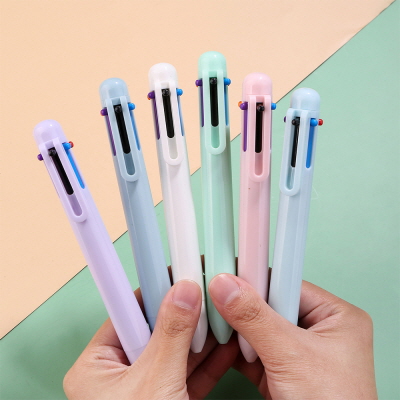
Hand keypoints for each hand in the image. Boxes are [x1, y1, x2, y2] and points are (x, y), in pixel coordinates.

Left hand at [64, 280, 238, 399]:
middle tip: (208, 289)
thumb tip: (183, 290)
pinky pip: (187, 371)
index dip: (154, 290)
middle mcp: (117, 373)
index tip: (178, 271)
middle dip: (185, 312)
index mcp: (96, 365)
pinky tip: (225, 342)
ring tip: (221, 311)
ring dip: (200, 334)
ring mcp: (143, 387)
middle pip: (155, 328)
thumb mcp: (154, 384)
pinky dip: (206, 359)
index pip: (127, 311)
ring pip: (174, 349)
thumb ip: (170, 334)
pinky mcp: (166, 398)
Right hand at [209, 274, 376, 399]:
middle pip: (269, 304)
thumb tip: (226, 286)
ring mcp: (297, 351)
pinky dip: (233, 347)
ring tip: (210, 315)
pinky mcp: (280, 369)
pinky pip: (251, 348)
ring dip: (234, 327)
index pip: (286, 282)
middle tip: (213, 294)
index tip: (226, 271)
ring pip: (256, 327)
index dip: (255, 277)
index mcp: (334, 316)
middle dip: (240, 305)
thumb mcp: (293, 357)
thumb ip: (256, 318)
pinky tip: (216, 339)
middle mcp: (317, 329)